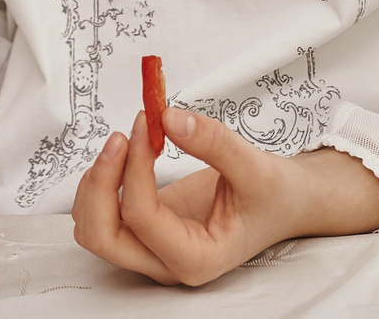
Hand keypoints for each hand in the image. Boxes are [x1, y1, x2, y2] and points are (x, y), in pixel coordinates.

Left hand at [73, 107, 378, 286]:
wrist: (285, 203)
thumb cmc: (274, 195)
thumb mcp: (254, 166)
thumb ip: (212, 142)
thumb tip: (167, 117)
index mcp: (196, 259)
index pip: (141, 218)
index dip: (135, 166)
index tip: (148, 122)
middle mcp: (166, 261)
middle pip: (102, 235)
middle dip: (101, 182)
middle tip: (121, 136)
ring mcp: (152, 249)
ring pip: (93, 227)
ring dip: (97, 183)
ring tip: (124, 141)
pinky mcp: (146, 229)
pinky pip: (104, 213)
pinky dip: (104, 183)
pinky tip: (127, 153)